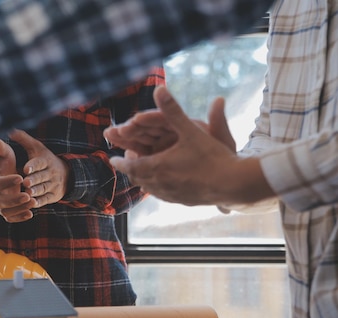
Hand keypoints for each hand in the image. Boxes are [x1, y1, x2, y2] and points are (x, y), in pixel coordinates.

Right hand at [0, 138, 34, 222]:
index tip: (21, 177)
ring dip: (19, 209)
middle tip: (28, 195)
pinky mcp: (5, 208)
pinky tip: (31, 213)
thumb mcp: (1, 151)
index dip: (6, 182)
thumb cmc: (2, 158)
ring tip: (33, 202)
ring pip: (5, 211)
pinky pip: (10, 217)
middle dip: (14, 200)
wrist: (3, 169)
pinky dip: (19, 217)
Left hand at [8, 129, 69, 207]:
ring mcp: (53, 185)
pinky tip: (32, 204)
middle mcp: (51, 172)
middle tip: (25, 183)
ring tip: (28, 194)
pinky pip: (46, 199)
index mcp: (45, 160)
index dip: (33, 166)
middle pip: (42, 177)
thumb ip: (23, 140)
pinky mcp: (53, 196)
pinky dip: (40, 202)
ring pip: (44, 188)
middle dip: (34, 180)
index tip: (25, 168)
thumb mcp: (36, 148)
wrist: (66, 174)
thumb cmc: (44, 159)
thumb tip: (10, 129)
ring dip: (36, 192)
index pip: (39, 162)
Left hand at [108, 86, 268, 205]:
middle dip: (129, 170)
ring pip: (149, 188)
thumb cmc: (212, 156)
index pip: (131, 165)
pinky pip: (162, 196)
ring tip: (139, 173)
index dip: (121, 162)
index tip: (112, 159)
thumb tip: (159, 88)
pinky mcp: (182, 201)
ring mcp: (171, 195)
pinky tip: (160, 185)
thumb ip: (173, 110)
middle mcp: (160, 184)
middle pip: (137, 178)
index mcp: (158, 167)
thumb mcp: (191, 130)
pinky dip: (155, 188)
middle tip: (124, 164)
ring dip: (141, 180)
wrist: (233, 184)